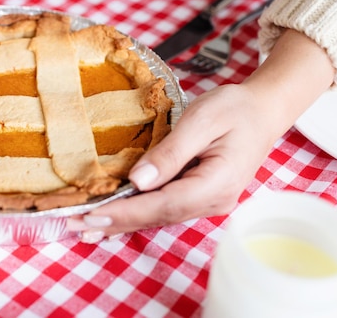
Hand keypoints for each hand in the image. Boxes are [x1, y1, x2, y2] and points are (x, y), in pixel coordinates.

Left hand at [66, 29, 334, 242]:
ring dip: (121, 222)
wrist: (262, 110)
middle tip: (75, 225)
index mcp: (216, 184)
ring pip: (158, 217)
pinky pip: (163, 209)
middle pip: (157, 217)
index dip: (125, 212)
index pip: (163, 204)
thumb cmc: (234, 109)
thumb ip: (171, 152)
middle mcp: (212, 201)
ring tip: (85, 227)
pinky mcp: (199, 195)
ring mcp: (207, 201)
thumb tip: (137, 182)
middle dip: (115, 222)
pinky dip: (136, 214)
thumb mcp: (202, 120)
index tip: (92, 215)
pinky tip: (114, 219)